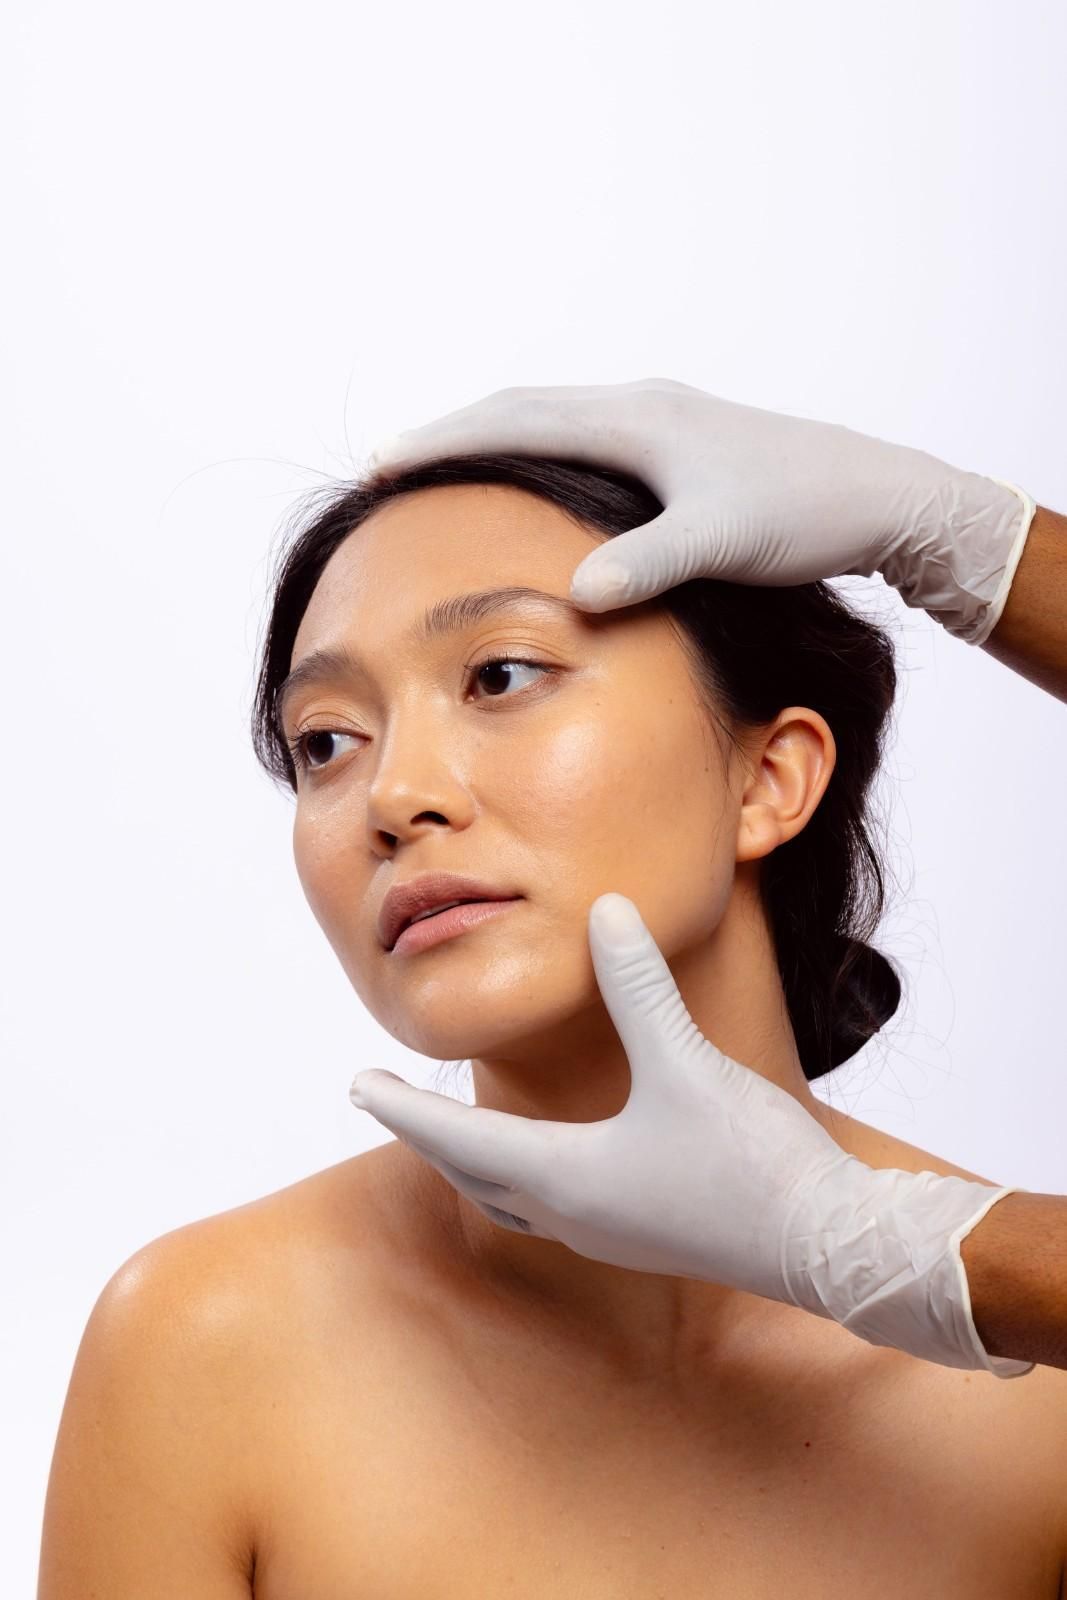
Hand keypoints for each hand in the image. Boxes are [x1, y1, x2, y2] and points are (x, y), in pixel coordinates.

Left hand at [350, 892, 1033, 1377]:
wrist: (831, 1245)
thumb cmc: (754, 1163)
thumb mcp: (686, 1061)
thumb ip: (638, 986)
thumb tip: (604, 911)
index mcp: (567, 1176)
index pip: (455, 1139)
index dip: (403, 1106)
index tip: (356, 1083)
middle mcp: (576, 1215)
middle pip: (472, 1173)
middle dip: (426, 1134)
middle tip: (386, 1103)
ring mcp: (612, 1233)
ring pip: (513, 1198)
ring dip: (474, 1161)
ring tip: (453, 1133)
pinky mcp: (647, 1235)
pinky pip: (556, 1207)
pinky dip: (524, 1176)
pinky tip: (552, 1159)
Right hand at [369, 378, 1035, 646]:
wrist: (881, 495)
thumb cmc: (804, 513)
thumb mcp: (722, 544)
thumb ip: (647, 565)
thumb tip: (576, 593)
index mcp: (636, 420)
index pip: (516, 422)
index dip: (445, 442)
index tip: (384, 461)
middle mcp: (642, 407)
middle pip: (523, 407)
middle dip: (455, 434)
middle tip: (393, 461)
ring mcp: (664, 420)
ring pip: (555, 418)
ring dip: (497, 438)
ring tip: (449, 468)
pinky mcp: (684, 444)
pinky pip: (586, 437)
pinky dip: (541, 454)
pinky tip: (542, 489)